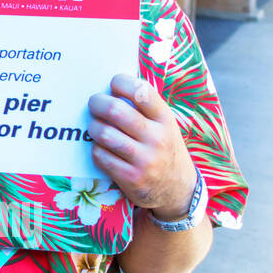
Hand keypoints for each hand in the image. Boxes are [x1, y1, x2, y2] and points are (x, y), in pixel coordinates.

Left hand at [87, 74, 193, 218]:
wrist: (178, 190)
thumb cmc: (163, 148)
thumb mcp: (164, 125)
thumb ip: (144, 108)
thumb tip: (111, 85)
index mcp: (165, 119)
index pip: (141, 91)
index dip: (121, 82)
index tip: (113, 84)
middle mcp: (157, 138)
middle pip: (115, 110)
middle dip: (97, 103)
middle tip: (94, 103)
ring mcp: (144, 160)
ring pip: (104, 134)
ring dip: (94, 127)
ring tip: (96, 127)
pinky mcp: (131, 178)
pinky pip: (100, 156)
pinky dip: (96, 149)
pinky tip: (102, 148)